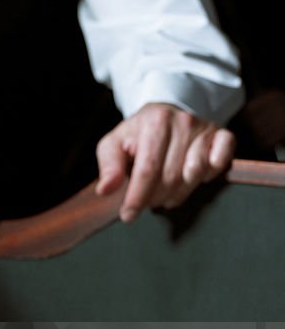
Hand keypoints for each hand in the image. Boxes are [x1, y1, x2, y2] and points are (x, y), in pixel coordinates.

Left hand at [95, 103, 235, 222]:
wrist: (166, 113)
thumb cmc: (138, 134)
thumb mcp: (114, 144)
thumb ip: (108, 166)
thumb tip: (105, 190)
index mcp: (154, 121)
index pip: (147, 169)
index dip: (137, 196)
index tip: (128, 215)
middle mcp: (182, 122)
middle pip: (170, 176)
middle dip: (155, 197)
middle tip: (147, 203)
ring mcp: (205, 128)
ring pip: (194, 175)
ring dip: (178, 193)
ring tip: (164, 195)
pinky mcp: (222, 135)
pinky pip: (221, 161)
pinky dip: (209, 175)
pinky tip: (194, 178)